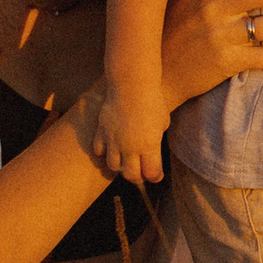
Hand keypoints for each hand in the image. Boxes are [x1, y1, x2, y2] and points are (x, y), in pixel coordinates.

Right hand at [92, 73, 168, 190]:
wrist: (132, 85)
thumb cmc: (152, 101)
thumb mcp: (163, 122)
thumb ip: (156, 139)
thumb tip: (152, 147)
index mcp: (149, 146)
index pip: (152, 173)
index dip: (155, 177)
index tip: (157, 175)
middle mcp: (131, 147)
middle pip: (131, 175)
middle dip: (137, 177)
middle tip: (140, 173)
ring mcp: (114, 141)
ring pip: (113, 166)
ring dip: (120, 166)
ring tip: (125, 161)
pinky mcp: (102, 132)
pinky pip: (99, 150)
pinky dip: (104, 152)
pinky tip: (110, 147)